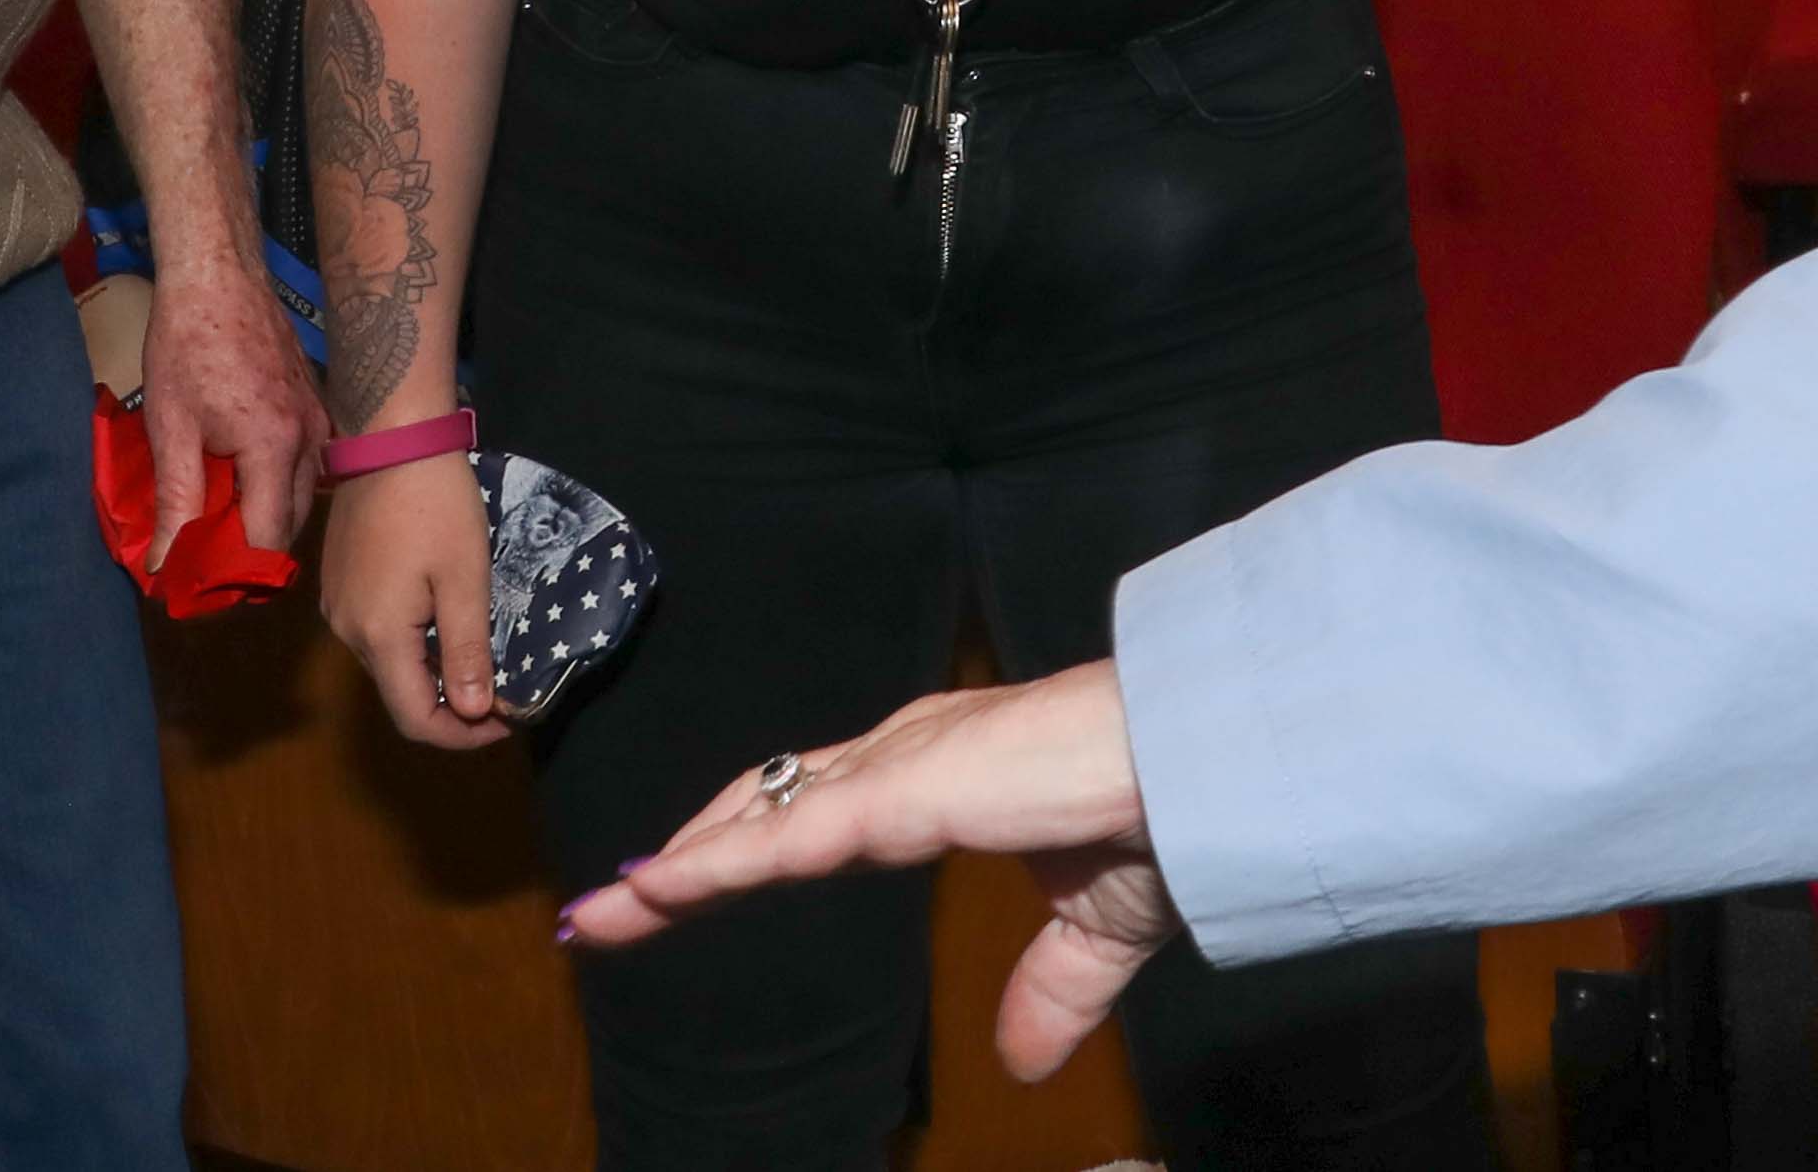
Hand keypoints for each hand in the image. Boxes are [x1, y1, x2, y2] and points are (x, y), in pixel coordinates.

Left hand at [131, 242, 324, 567]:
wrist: (218, 273)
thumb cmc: (187, 343)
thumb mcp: (171, 427)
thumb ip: (175, 502)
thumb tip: (163, 566)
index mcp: (275, 449)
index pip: (267, 541)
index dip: (232, 572)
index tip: (196, 581)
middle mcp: (311, 440)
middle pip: (289, 526)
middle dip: (248, 551)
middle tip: (199, 557)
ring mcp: (320, 421)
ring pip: (302, 498)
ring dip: (263, 518)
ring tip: (215, 519)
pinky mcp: (317, 406)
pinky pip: (307, 466)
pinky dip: (277, 485)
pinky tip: (239, 477)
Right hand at [317, 436, 505, 748]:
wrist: (391, 437)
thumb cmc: (436, 504)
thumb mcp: (465, 578)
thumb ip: (467, 650)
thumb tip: (472, 713)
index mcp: (378, 635)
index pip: (416, 718)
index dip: (462, 734)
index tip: (506, 720)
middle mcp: (347, 630)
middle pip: (399, 695)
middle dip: (451, 705)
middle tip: (500, 691)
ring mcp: (337, 605)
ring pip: (387, 664)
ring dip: (432, 674)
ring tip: (478, 658)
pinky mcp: (338, 583)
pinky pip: (376, 633)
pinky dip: (412, 645)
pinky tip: (443, 622)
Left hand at [562, 664, 1171, 1077]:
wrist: (1212, 766)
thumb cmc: (1167, 818)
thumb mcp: (1094, 930)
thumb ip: (1049, 990)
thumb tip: (1020, 1063)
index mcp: (944, 775)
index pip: (818, 809)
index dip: (746, 847)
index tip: (679, 888)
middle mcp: (907, 754)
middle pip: (766, 805)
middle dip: (689, 856)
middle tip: (609, 908)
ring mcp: (902, 763)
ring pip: (762, 816)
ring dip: (681, 866)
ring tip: (605, 911)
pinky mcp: (907, 787)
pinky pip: (792, 833)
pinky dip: (720, 862)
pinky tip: (664, 888)